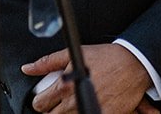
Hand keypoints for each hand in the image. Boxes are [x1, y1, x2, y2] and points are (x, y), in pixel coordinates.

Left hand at [24, 44, 152, 113]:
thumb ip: (47, 62)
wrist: (133, 65)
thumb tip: (27, 68)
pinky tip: (88, 107)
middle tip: (61, 103)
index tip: (47, 99)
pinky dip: (85, 113)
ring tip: (74, 105)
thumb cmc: (106, 58)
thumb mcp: (73, 53)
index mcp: (64, 86)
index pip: (40, 104)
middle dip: (52, 111)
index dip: (41, 101)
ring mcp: (88, 111)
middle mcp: (73, 103)